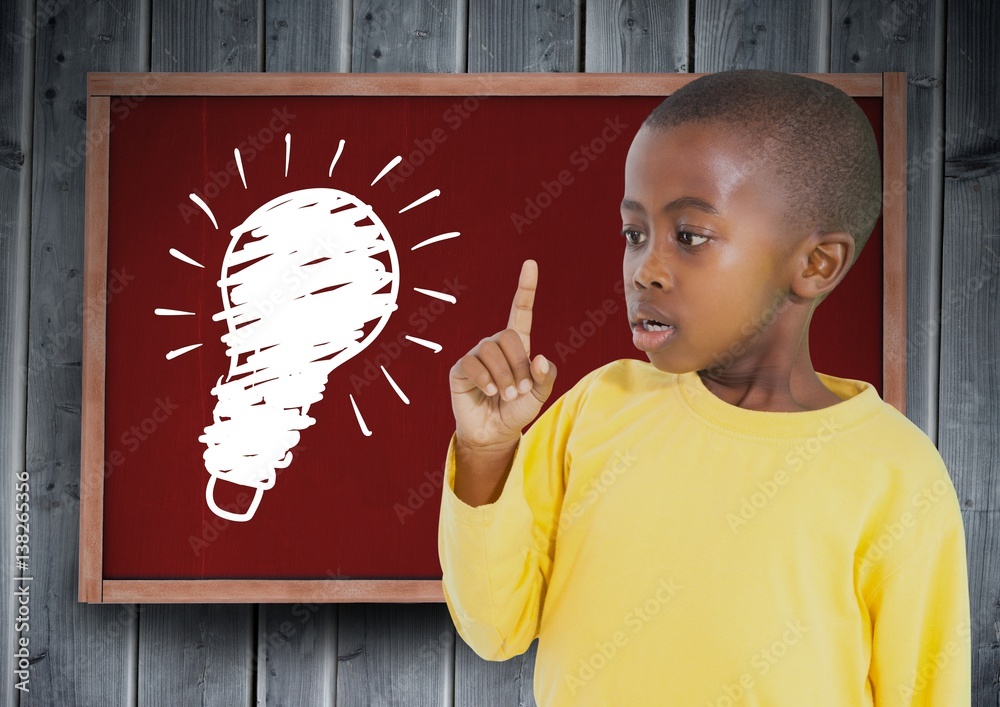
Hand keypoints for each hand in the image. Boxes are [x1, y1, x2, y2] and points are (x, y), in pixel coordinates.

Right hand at [449, 259, 557, 450]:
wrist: (494, 434)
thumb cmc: (517, 412)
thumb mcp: (539, 395)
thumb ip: (545, 377)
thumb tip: (539, 357)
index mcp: (517, 346)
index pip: (521, 311)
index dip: (525, 288)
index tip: (530, 264)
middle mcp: (495, 345)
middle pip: (508, 336)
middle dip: (519, 365)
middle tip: (521, 390)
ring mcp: (476, 355)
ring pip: (492, 350)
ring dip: (504, 377)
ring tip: (507, 395)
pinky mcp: (461, 368)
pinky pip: (473, 363)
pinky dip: (486, 380)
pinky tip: (490, 393)